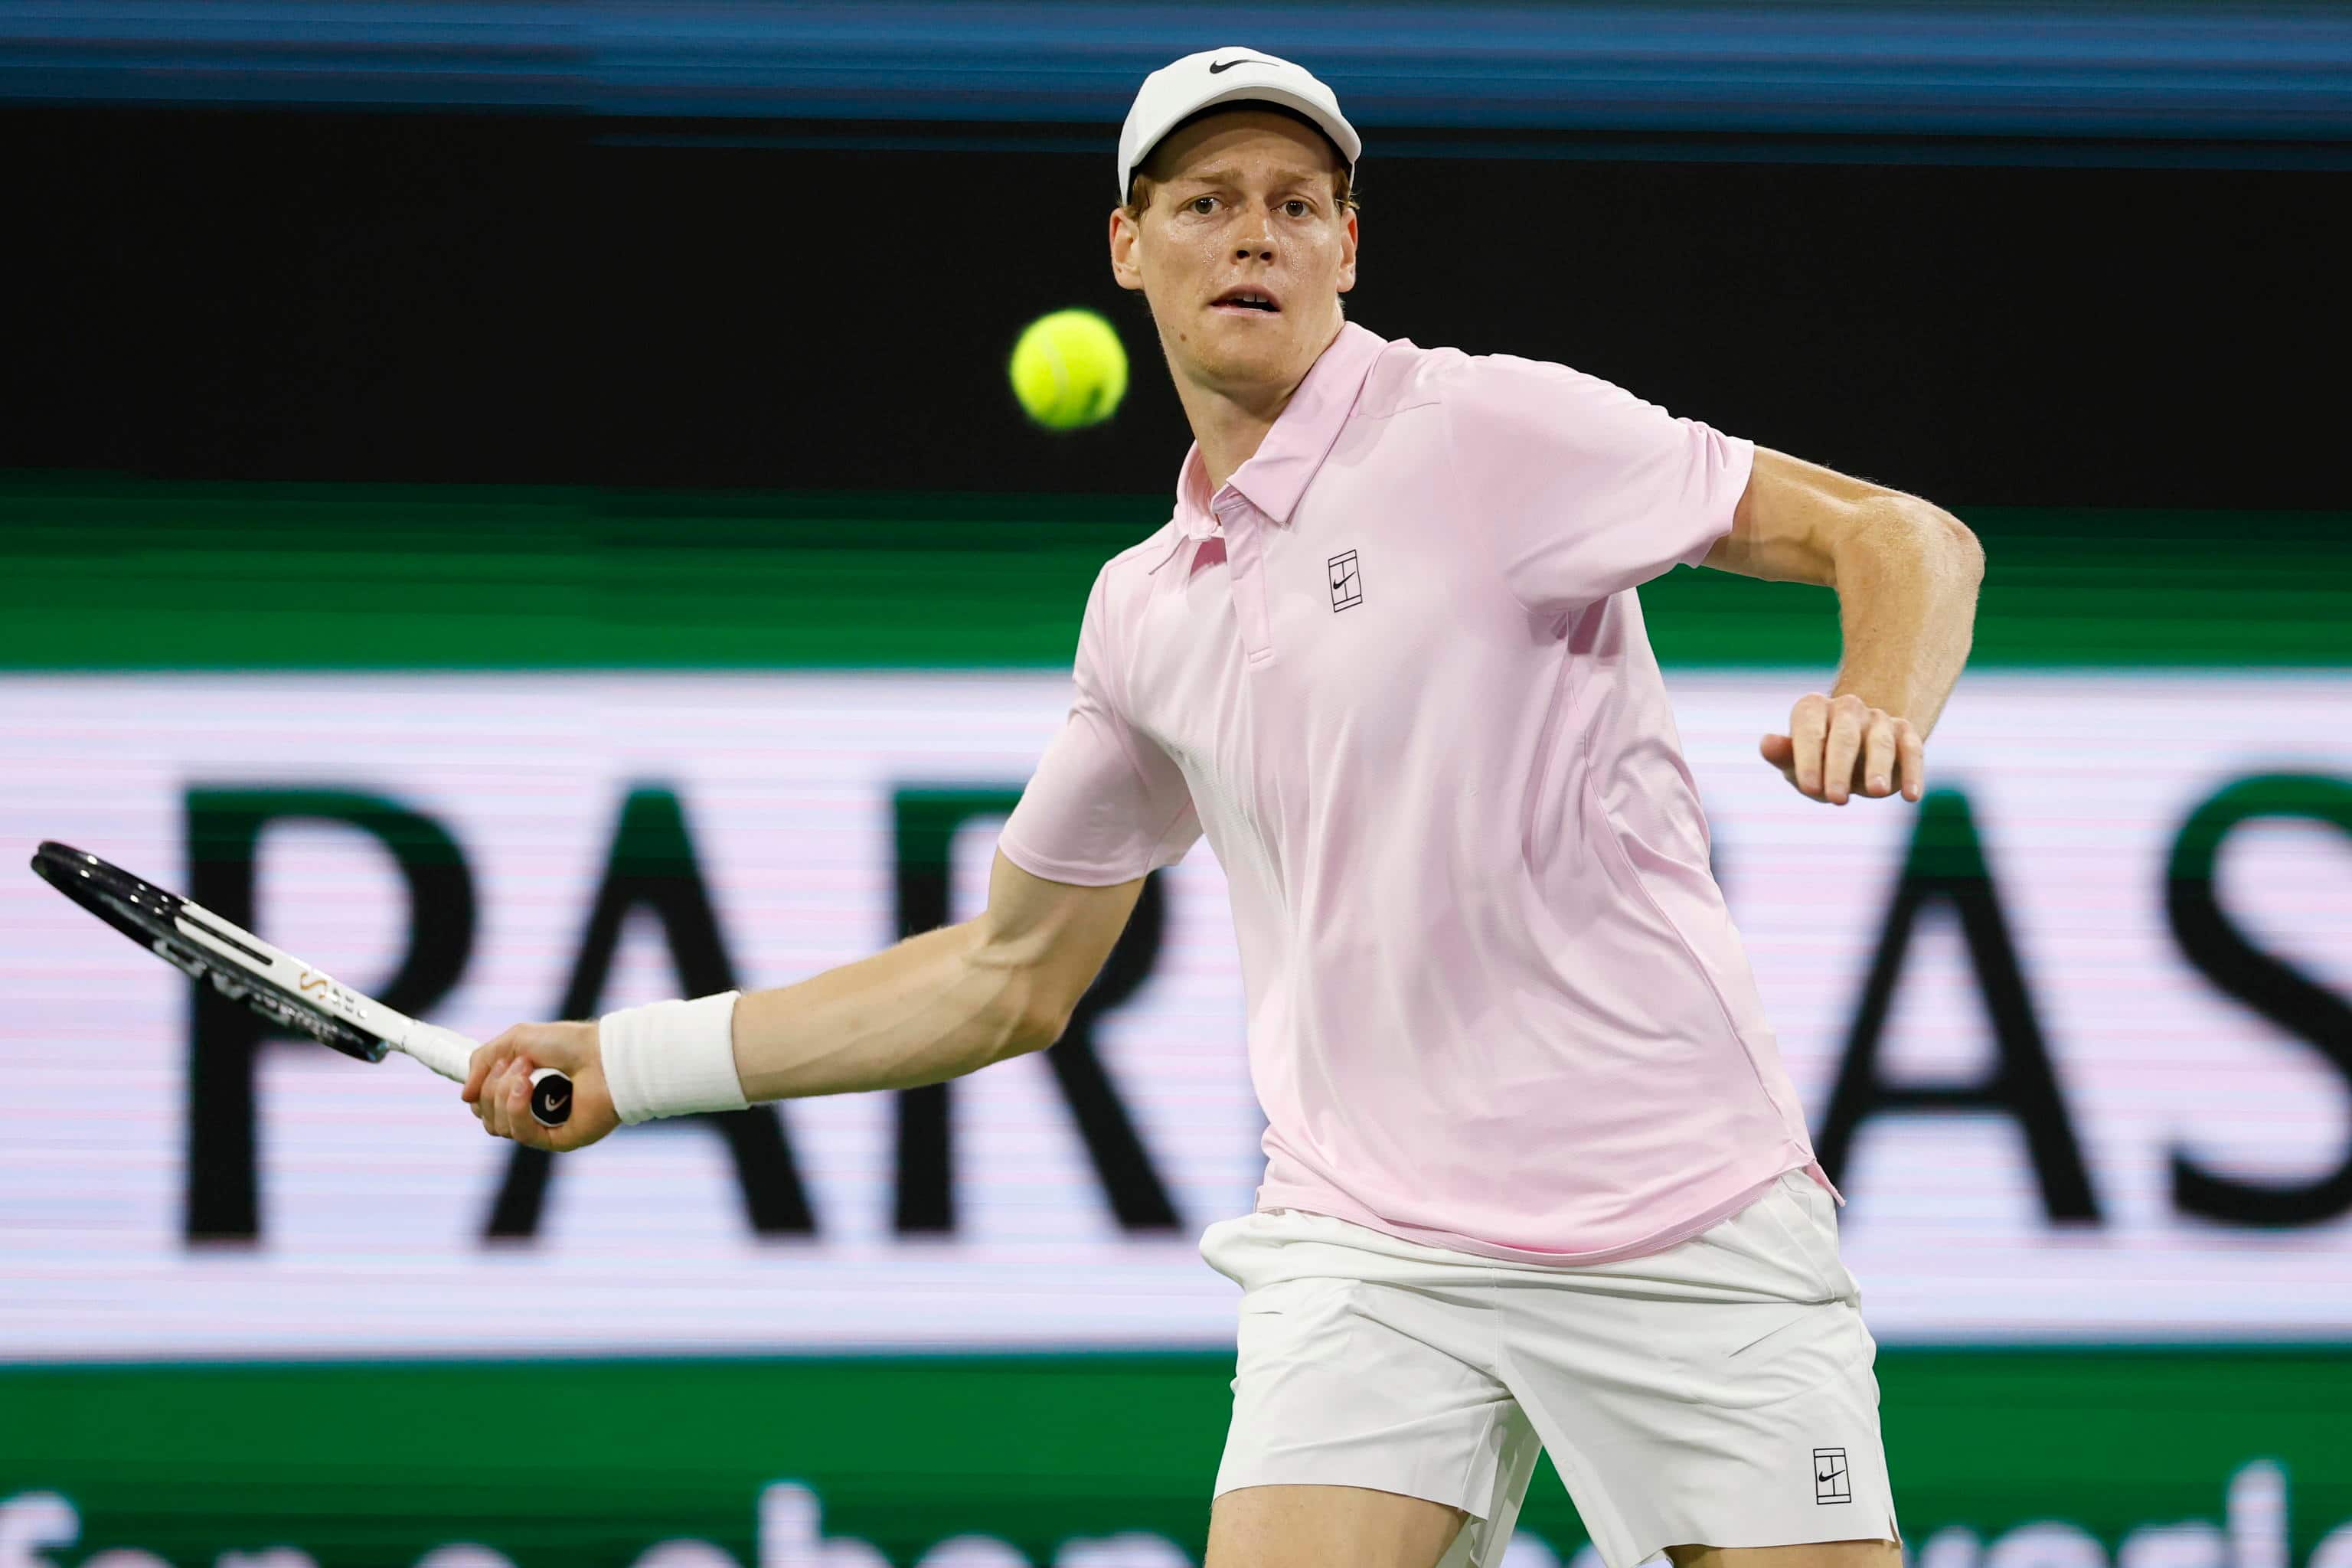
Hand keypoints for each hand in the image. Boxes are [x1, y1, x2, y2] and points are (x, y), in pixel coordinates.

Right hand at [462, 1019, 617, 1151]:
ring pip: (499, 1127)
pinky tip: (527, 1087)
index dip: (481, 1090)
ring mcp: (545, 1129)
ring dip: (506, 1093)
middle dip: (493, 1087)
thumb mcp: (515, 1041)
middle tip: (520, 1063)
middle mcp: (533, 1114)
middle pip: (486, 1117)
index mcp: (523, 1093)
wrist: (603, 1054)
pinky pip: (521, 1135)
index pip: (484, 1106)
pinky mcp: (558, 1140)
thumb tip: (465, 1097)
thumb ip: (482, 1062)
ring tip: (529, 1070)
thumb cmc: (568, 1044)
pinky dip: (517, 1108)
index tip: (494, 1066)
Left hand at [1760, 691, 1924, 804]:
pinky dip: (1913, 773)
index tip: (1809, 788)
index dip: (1808, 760)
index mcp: (1812, 709)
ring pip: (1880, 742)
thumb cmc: (1817, 760)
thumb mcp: (1795, 761)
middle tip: (1836, 799)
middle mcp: (1847, 707)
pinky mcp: (1906, 733)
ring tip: (1876, 792)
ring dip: (1878, 767)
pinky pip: (1912, 750)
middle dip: (1839, 768)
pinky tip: (1911, 796)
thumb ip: (1783, 754)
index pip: (1809, 731)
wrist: (1856, 751)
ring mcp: (1878, 718)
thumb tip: (1767, 743)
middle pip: (1844, 737)